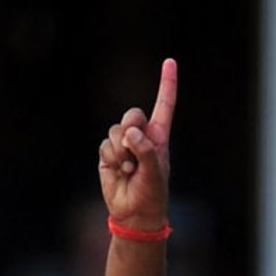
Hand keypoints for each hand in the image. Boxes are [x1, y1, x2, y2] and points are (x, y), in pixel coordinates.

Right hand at [99, 58, 176, 231]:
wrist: (134, 215)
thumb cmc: (152, 195)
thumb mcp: (155, 173)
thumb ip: (146, 150)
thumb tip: (131, 134)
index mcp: (159, 137)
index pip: (164, 106)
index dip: (166, 84)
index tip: (170, 61)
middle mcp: (141, 137)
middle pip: (132, 114)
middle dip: (132, 129)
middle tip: (135, 149)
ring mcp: (123, 144)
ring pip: (116, 130)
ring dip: (122, 151)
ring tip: (130, 170)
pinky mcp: (108, 154)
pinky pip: (106, 145)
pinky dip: (113, 159)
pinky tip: (120, 172)